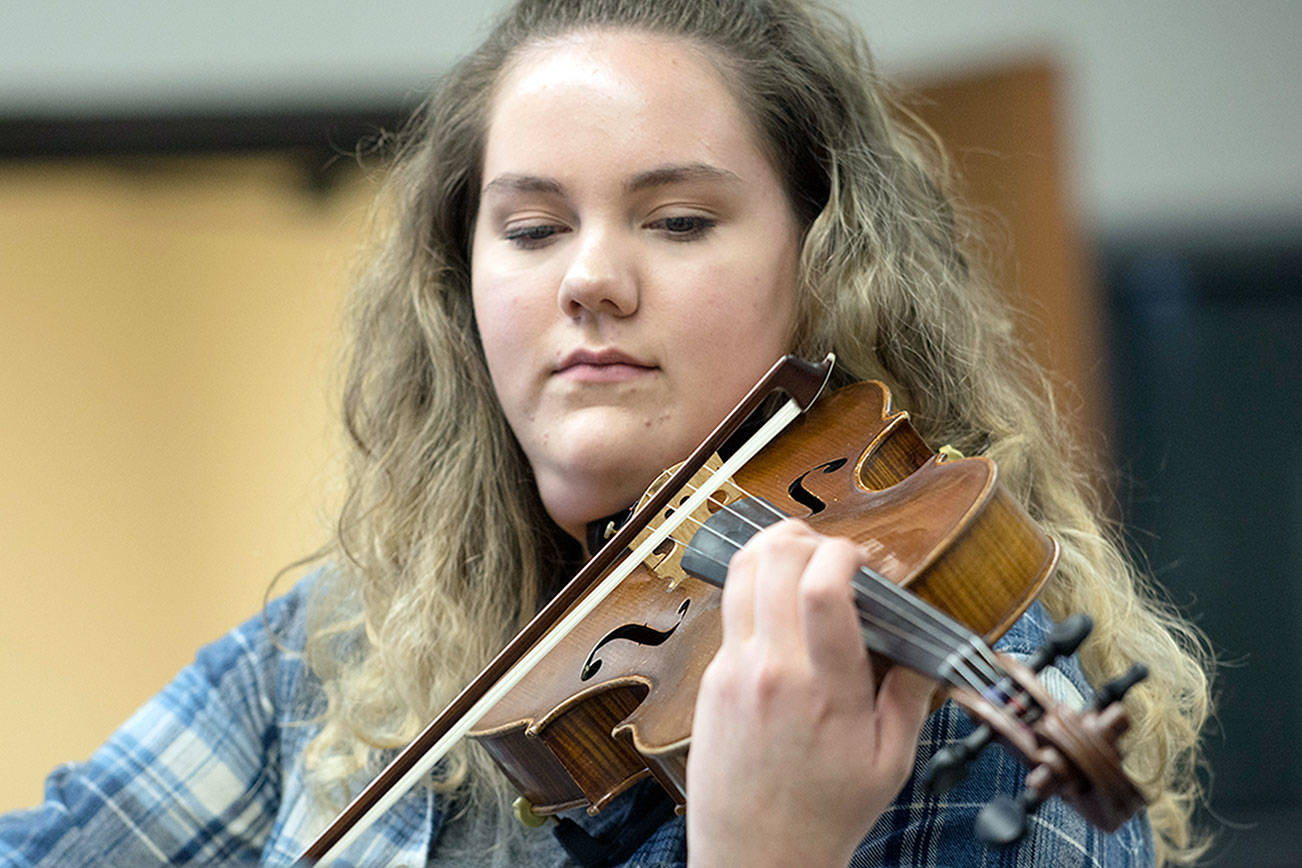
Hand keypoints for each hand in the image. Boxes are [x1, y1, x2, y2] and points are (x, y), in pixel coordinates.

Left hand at [686, 519, 935, 867]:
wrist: (756, 855)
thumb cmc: (827, 813)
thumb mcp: (891, 762)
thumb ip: (910, 695)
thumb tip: (924, 644)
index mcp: (825, 689)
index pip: (823, 589)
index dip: (843, 553)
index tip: (861, 557)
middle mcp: (771, 670)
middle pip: (774, 560)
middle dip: (806, 537)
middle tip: (830, 553)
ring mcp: (732, 670)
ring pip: (740, 574)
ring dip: (771, 550)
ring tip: (799, 559)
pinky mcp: (710, 678)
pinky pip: (729, 610)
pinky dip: (753, 590)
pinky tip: (777, 606)